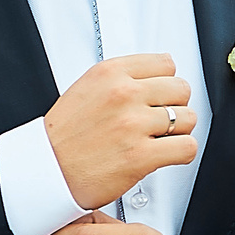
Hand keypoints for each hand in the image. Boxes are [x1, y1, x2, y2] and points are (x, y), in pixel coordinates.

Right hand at [44, 54, 195, 209]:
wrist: (45, 170)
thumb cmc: (64, 136)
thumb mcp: (87, 89)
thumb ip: (122, 80)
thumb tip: (156, 78)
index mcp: (110, 73)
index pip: (166, 64)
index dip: (165, 83)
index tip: (159, 96)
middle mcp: (123, 94)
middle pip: (181, 89)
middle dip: (174, 106)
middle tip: (159, 121)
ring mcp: (133, 124)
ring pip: (189, 118)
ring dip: (179, 131)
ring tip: (160, 139)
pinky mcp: (141, 155)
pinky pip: (187, 147)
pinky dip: (181, 153)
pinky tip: (165, 154)